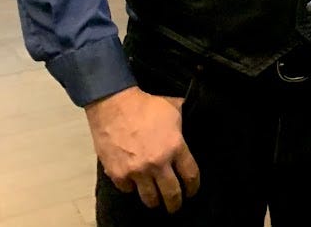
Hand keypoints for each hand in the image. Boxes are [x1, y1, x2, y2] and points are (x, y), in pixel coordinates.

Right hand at [85, 86, 199, 212]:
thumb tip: (196, 119)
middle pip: (171, 193)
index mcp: (175, 147)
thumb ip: (184, 123)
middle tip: (175, 206)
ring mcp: (137, 171)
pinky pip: (128, 189)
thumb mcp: (174, 108)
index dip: (193, 187)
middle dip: (175, 203)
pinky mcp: (118, 174)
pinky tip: (134, 184)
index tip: (192, 191)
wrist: (115, 104)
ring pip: (149, 197)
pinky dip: (131, 188)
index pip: (190, 175)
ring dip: (154, 200)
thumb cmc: (146, 104)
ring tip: (156, 201)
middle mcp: (158, 163)